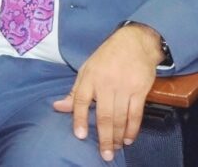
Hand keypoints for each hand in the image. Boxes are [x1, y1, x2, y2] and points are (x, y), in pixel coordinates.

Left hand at [53, 23, 162, 161]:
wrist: (134, 43)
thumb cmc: (107, 57)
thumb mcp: (86, 69)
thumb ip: (74, 91)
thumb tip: (58, 107)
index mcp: (89, 76)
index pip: (81, 100)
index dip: (79, 118)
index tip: (79, 135)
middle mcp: (105, 83)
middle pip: (104, 115)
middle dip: (104, 137)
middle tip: (105, 155)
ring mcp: (124, 87)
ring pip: (120, 117)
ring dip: (117, 136)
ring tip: (115, 149)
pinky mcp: (140, 90)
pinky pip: (136, 114)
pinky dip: (132, 129)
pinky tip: (128, 139)